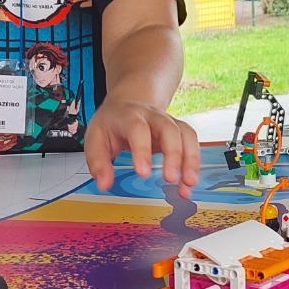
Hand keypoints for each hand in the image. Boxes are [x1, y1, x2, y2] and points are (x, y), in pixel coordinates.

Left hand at [83, 98, 199, 197]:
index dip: (142, 150)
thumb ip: (98, 162)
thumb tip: (104, 184)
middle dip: (173, 155)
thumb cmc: (112, 123)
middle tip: (170, 179)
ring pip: (186, 135)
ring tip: (188, 184)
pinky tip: (189, 182)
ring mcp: (169, 121)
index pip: (138, 129)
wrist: (128, 104)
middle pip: (169, 129)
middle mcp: (153, 116)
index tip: (143, 174)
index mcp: (129, 116)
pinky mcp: (179, 131)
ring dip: (190, 160)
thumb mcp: (95, 138)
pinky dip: (193, 163)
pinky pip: (192, 143)